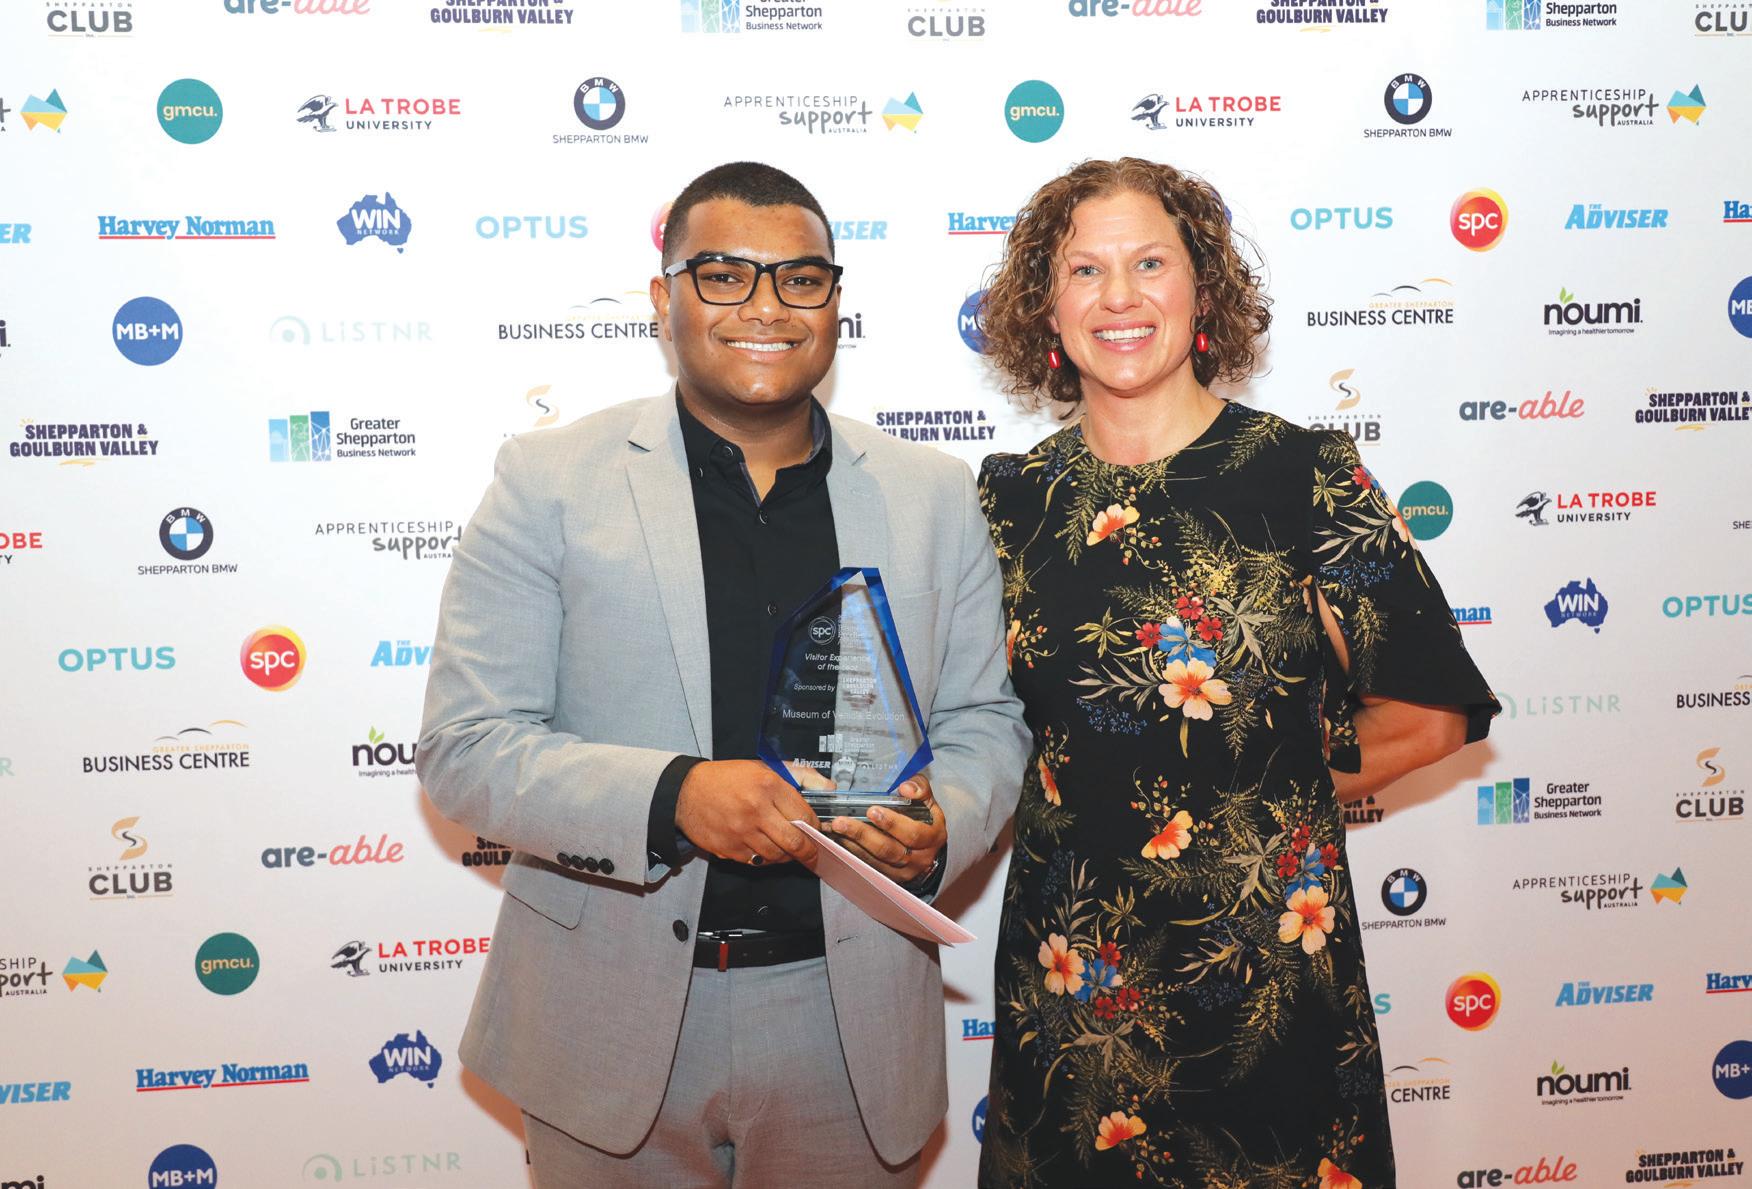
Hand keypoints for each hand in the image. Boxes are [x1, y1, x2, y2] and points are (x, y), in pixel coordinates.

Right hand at [675, 760, 820, 867]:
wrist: (686, 791)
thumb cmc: (727, 779)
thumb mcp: (765, 767)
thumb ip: (800, 776)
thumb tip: (828, 788)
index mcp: (768, 786)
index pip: (805, 816)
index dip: (815, 828)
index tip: (816, 831)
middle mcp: (756, 810)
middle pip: (794, 843)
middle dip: (808, 852)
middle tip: (812, 854)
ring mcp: (741, 832)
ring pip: (776, 856)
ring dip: (785, 856)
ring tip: (784, 848)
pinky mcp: (729, 848)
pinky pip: (755, 862)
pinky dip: (762, 858)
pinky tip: (761, 847)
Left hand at [828, 777, 944, 885]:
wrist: (928, 849)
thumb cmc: (926, 820)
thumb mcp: (929, 802)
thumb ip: (920, 788)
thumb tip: (906, 788)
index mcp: (932, 837)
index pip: (912, 833)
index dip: (892, 823)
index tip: (872, 810)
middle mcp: (919, 858)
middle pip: (889, 850)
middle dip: (863, 835)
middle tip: (842, 822)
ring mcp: (903, 871)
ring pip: (875, 861)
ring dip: (852, 844)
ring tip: (836, 829)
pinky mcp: (889, 878)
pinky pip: (868, 867)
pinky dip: (852, 853)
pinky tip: (839, 841)